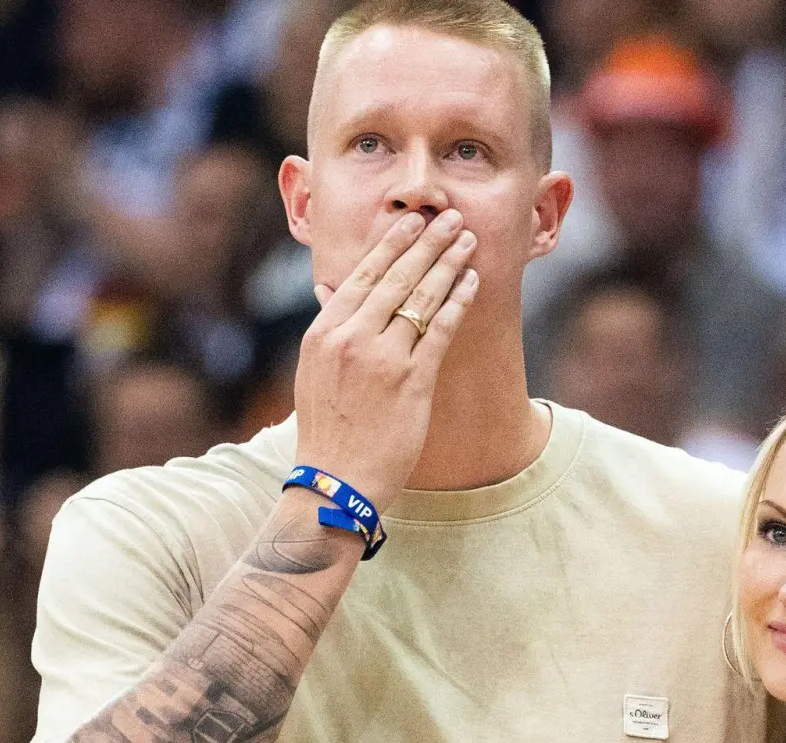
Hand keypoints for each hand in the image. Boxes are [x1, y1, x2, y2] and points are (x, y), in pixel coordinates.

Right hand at [292, 209, 478, 508]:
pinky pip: (440, 330)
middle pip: (396, 278)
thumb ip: (328, 328)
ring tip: (467, 241)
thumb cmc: (326, 430)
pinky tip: (471, 282)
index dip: (391, 245)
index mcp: (324, 333)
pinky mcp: (412, 381)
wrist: (334, 482)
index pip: (362, 275)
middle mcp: (352, 339)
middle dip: (426, 243)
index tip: (410, 222)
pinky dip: (458, 302)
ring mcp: (383, 359)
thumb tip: (331, 290)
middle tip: (449, 218)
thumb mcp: (314, 372)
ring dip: (448, 264)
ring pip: (421, 298)